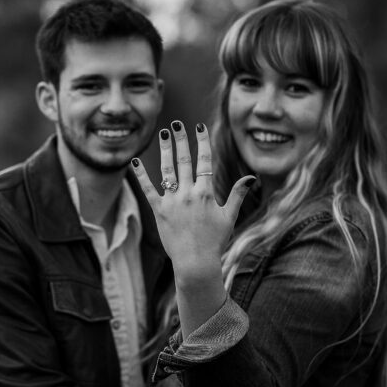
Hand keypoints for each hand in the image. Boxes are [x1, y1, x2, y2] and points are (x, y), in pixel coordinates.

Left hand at [131, 121, 254, 278]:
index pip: (204, 161)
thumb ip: (238, 195)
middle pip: (185, 161)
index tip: (199, 128)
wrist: (195, 261)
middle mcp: (189, 194)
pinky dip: (141, 176)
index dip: (202, 143)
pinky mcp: (159, 211)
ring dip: (165, 151)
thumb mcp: (229, 216)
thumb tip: (252, 178)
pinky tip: (134, 162)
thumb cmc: (214, 241)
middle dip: (181, 140)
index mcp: (207, 193)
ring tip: (162, 135)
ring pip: (168, 171)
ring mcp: (173, 202)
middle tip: (176, 125)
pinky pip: (148, 190)